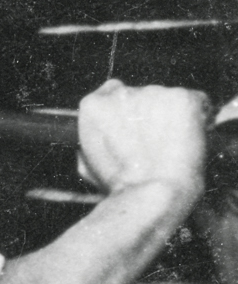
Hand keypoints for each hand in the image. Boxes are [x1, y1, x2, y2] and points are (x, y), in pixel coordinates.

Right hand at [76, 78, 207, 197]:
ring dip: (171, 117)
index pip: (112, 93)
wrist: (152, 190)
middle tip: (155, 142)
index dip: (125, 111)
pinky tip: (188, 140)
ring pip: (167, 100)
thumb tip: (106, 136)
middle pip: (141, 95)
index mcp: (94, 105)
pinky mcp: (183, 98)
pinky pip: (196, 103)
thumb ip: (95, 139)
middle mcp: (121, 93)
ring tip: (171, 146)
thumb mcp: (87, 163)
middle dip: (149, 114)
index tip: (134, 126)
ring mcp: (154, 92)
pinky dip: (196, 119)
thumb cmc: (120, 185)